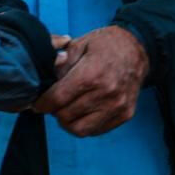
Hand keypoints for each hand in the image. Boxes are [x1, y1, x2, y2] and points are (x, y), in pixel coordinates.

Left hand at [32, 26, 148, 136]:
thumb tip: (46, 85)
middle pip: (66, 116)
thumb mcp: (78, 45)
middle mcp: (106, 94)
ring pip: (81, 129)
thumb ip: (60, 66)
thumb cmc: (105, 44)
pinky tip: (82, 111)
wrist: (137, 48)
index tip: (37, 104)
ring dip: (69, 122)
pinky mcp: (125, 114)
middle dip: (54, 111)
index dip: (42, 104)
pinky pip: (97, 130)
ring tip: (67, 108)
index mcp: (90, 75)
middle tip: (53, 103)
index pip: (58, 99)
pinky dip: (85, 124)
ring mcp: (117, 107)